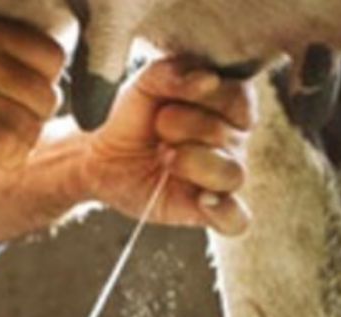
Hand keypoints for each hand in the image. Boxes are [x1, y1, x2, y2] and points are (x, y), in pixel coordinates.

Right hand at [0, 14, 64, 169]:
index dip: (39, 86)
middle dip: (28, 120)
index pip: (53, 58)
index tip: (13, 100)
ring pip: (30, 128)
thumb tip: (50, 85)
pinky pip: (8, 148)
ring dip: (14, 146)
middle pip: (46, 98)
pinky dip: (2, 160)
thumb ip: (1, 57)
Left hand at [81, 58, 256, 235]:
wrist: (101, 157)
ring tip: (165, 157)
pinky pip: (236, 219)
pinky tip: (202, 200)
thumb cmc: (133, 117)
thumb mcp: (143, 85)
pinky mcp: (208, 210)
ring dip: (194, 163)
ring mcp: (224, 176)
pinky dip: (224, 211)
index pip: (239, 98)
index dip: (204, 98)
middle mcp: (233, 141)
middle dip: (184, 128)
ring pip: (233, 174)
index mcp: (228, 105)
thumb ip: (172, 73)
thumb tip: (209, 80)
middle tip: (159, 129)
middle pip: (229, 135)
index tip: (168, 101)